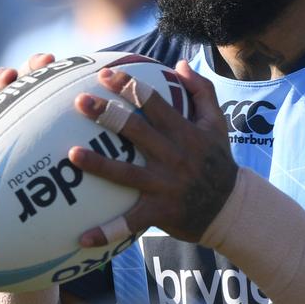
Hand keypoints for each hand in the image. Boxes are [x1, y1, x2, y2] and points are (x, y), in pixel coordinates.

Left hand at [70, 61, 236, 245]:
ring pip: (127, 173)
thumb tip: (180, 65)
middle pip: (136, 131)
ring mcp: (165, 185)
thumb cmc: (218, 161)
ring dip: (99, 164)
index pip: (154, 102)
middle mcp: (173, 156)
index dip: (129, 86)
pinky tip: (81, 237)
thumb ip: (201, 91)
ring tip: (72, 154)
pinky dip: (107, 232)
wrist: (231, 208)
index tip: (105, 74)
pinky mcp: (160, 212)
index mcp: (185, 132)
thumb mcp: (217, 124)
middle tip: (80, 100)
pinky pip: (130, 223)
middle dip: (108, 114)